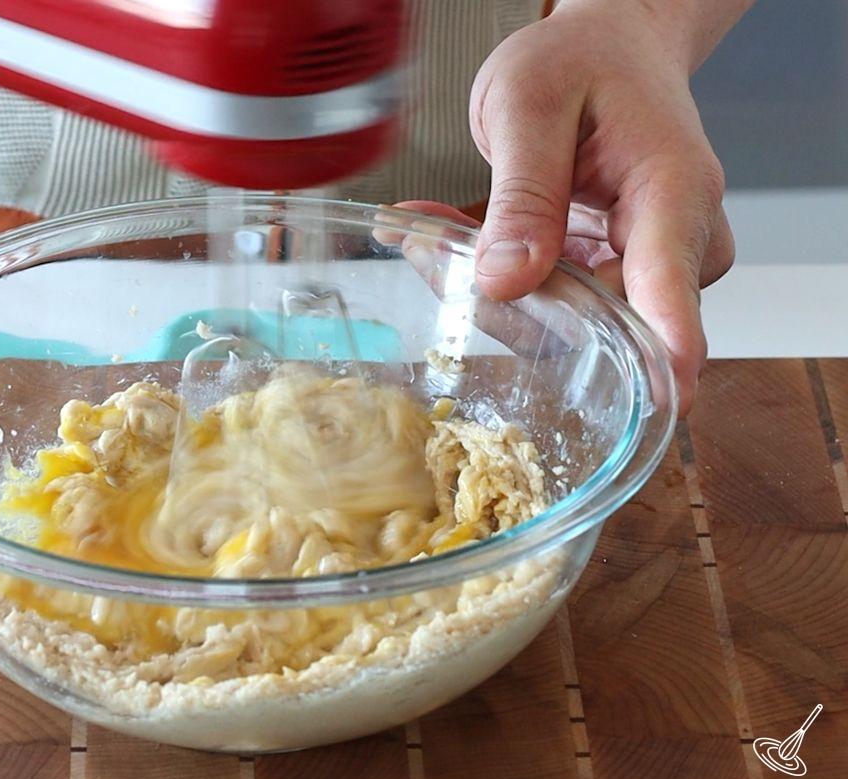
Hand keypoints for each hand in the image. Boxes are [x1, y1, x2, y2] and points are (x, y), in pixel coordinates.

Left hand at [460, 2, 735, 414]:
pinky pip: (555, 304)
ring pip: (569, 320)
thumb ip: (521, 193)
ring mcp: (649, 267)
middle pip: (605, 321)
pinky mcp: (617, 278)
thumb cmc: (584, 62)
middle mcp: (676, 242)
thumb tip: (508, 281)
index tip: (657, 403)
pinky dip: (498, 278)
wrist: (613, 49)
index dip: (664, 355)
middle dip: (508, 304)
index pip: (672, 288)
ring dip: (491, 290)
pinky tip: (453, 241)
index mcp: (671, 192)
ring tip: (433, 235)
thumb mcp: (530, 104)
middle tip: (428, 249)